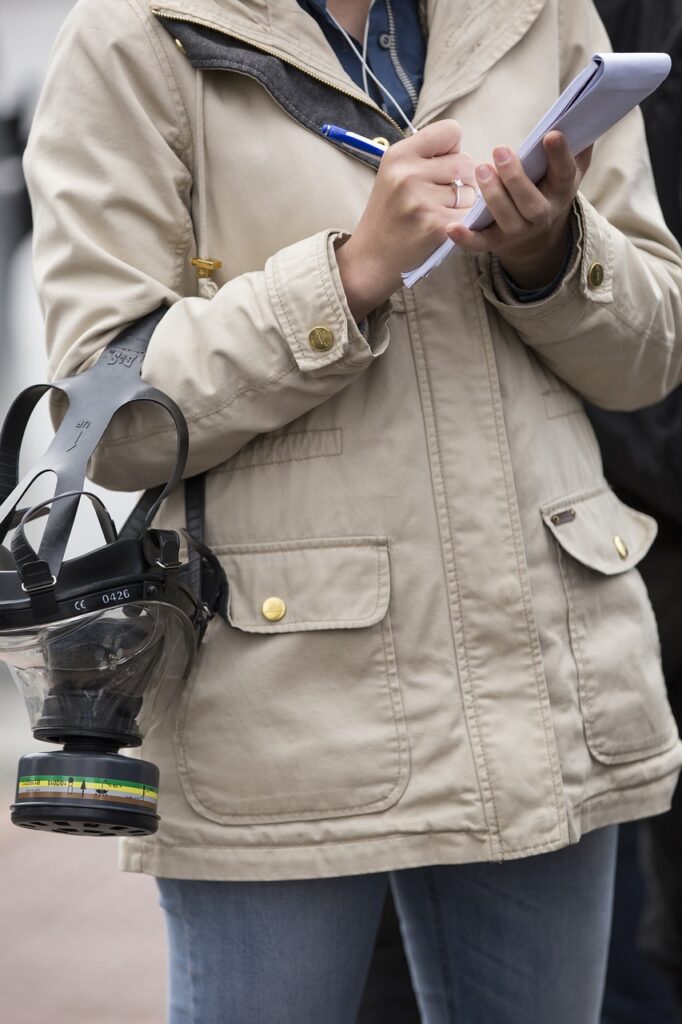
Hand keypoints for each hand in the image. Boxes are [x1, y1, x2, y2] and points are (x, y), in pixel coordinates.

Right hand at [336, 120, 476, 319]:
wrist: (371, 260)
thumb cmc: (388, 216)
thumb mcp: (394, 175)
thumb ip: (426, 158)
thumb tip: (466, 154)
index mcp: (399, 155)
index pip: (451, 131)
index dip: (452, 150)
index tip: (440, 168)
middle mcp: (408, 174)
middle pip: (466, 162)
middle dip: (462, 181)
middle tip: (439, 199)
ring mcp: (421, 201)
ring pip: (472, 191)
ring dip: (464, 204)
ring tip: (439, 214)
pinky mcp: (436, 226)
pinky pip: (470, 215)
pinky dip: (466, 223)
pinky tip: (447, 228)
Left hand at [447, 131, 592, 289]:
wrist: (538, 236)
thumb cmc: (549, 189)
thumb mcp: (568, 170)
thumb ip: (575, 146)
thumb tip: (581, 115)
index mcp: (561, 191)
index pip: (564, 173)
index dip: (560, 155)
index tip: (551, 134)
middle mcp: (542, 214)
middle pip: (531, 202)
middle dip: (516, 177)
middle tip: (500, 150)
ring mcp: (519, 231)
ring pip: (508, 219)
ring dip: (493, 196)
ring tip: (480, 170)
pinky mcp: (496, 242)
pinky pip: (480, 243)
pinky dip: (466, 238)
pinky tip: (451, 227)